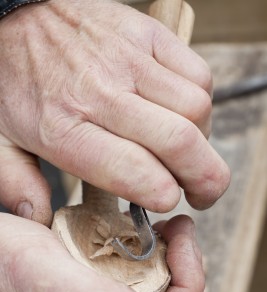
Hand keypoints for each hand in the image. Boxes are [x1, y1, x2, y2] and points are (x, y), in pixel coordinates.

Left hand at [0, 0, 229, 224]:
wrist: (17, 17)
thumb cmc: (13, 81)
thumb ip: (17, 183)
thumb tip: (39, 218)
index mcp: (64, 129)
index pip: (132, 170)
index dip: (163, 195)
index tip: (168, 201)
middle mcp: (101, 95)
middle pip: (179, 142)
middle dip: (206, 179)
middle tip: (204, 192)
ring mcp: (127, 61)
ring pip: (195, 109)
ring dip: (202, 140)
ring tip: (186, 150)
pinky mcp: (146, 35)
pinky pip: (198, 73)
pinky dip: (201, 101)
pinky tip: (182, 113)